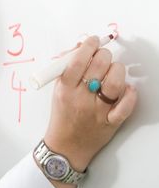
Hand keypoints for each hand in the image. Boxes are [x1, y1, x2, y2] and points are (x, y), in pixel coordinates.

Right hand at [44, 36, 136, 171]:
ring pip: (115, 82)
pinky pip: (125, 106)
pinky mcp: (110, 122)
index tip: (92, 41)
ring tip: (112, 72)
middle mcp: (80, 99)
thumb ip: (66, 69)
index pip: (78, 60)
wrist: (65, 146)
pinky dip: (129, 95)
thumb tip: (79, 47)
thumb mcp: (57, 91)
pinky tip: (126, 90)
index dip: (88, 46)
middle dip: (103, 56)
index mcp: (65, 90)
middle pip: (98, 66)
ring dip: (117, 71)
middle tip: (102, 57)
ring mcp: (97, 111)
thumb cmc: (62, 116)